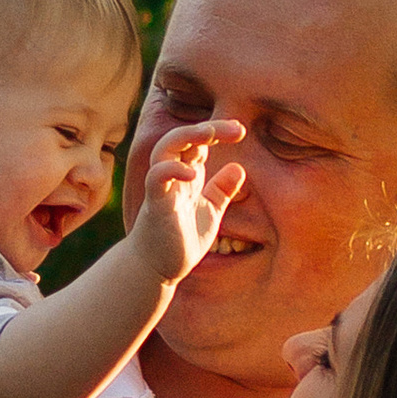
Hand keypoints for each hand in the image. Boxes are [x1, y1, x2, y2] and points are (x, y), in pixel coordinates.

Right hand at [127, 119, 246, 284]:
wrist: (157, 269)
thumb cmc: (180, 241)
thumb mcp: (210, 212)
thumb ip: (221, 190)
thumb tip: (239, 167)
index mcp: (187, 176)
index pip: (199, 141)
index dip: (218, 132)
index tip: (240, 131)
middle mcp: (173, 176)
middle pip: (183, 137)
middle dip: (208, 128)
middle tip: (237, 128)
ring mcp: (162, 188)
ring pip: (166, 148)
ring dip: (188, 135)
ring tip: (211, 134)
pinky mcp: (156, 204)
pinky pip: (157, 177)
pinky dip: (172, 169)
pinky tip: (192, 172)